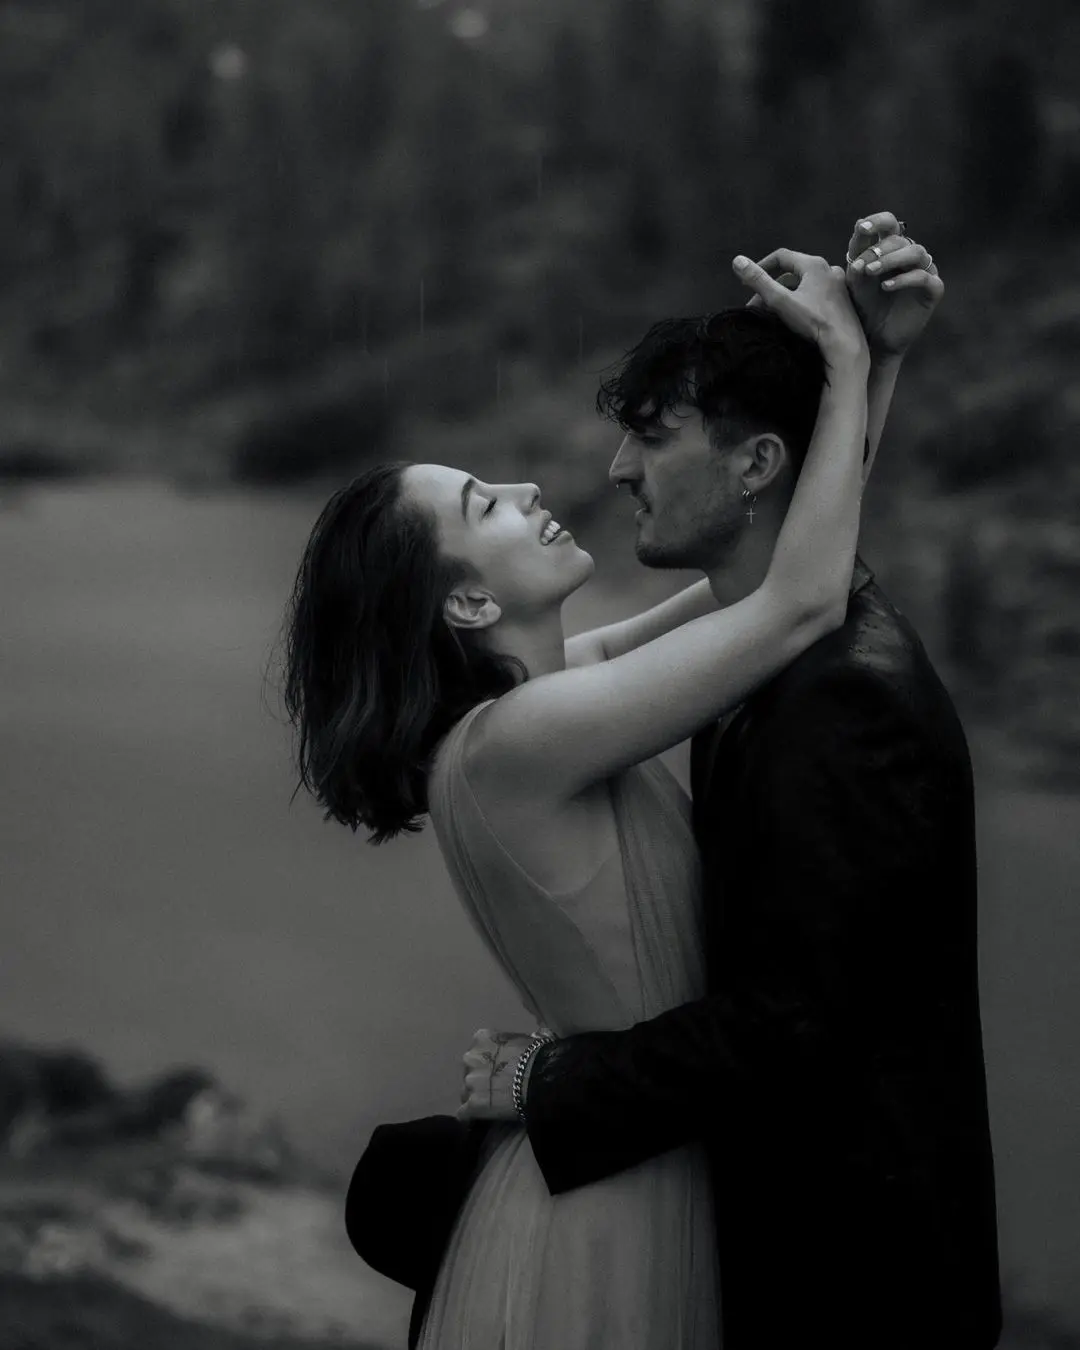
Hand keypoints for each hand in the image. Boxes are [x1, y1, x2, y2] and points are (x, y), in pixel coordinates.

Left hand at [456, 1028, 532, 1121]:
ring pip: (465, 1092)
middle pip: (468, 1071)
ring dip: (475, 1097)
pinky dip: (470, 1116)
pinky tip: (477, 1118)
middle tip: (494, 1088)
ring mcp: (469, 1083)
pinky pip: (464, 1113)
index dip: (485, 1063)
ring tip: (490, 1105)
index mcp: (481, 1039)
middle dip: (478, 1079)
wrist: (540, 1080)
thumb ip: (502, 1046)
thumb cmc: (535, 1056)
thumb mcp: (517, 1040)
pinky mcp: (472, 1105)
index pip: (475, 1052)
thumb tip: (505, 1053)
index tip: (494, 1070)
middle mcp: (470, 1058)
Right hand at [733, 250, 867, 368]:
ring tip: (773, 311)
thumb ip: (758, 280)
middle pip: (793, 271)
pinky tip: (796, 315)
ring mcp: (838, 284)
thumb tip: (737, 261)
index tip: (748, 281)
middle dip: (772, 285)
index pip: (781, 256)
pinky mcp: (843, 299)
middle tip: (758, 303)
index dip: (761, 266)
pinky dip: (801, 299)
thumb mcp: (780, 300)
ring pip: (805, 283)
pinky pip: (816, 293)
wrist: (845, 344)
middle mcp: (828, 268)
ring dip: (786, 294)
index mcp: (814, 264)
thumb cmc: (813, 320)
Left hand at [843, 210, 943, 357]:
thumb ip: (857, 256)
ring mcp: (924, 270)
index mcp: (891, 248)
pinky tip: (886, 286)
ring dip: (891, 259)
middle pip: (900, 239)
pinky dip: (904, 279)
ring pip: (915, 252)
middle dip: (879, 250)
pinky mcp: (933, 289)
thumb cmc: (865, 305)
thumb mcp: (855, 280)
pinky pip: (923, 277)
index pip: (889, 224)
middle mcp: (910, 255)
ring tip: (871, 272)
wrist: (875, 337)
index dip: (878, 222)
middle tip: (863, 265)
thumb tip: (860, 225)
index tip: (862, 228)